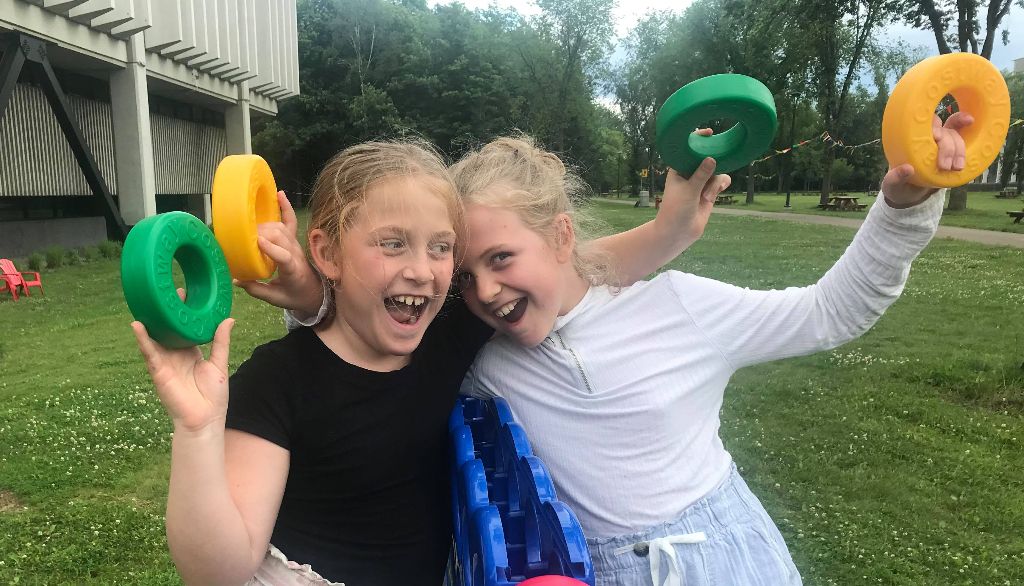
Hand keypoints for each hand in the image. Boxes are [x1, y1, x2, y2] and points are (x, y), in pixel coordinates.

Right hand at [131, 292, 234, 433]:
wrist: (205, 419)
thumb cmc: (213, 396)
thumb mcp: (219, 363)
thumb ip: (221, 341)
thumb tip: (228, 319)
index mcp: (190, 353)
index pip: (184, 328)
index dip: (183, 313)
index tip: (185, 293)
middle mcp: (176, 355)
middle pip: (168, 330)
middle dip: (167, 312)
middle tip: (167, 290)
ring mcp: (166, 362)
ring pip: (155, 338)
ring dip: (151, 321)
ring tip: (148, 301)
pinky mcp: (159, 371)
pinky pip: (149, 353)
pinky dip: (143, 339)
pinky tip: (137, 325)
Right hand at [234, 191, 324, 313]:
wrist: (313, 291)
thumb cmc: (294, 295)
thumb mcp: (276, 299)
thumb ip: (256, 290)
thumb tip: (236, 280)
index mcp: (293, 271)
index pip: (285, 257)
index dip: (272, 248)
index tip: (257, 242)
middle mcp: (295, 254)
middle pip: (280, 237)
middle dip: (261, 234)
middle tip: (243, 238)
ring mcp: (295, 244)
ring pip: (281, 227)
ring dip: (265, 225)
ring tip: (249, 228)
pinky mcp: (294, 239)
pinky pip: (291, 220)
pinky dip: (285, 206)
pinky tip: (279, 194)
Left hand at [658, 129, 731, 239]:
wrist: (678, 232)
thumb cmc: (676, 210)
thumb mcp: (688, 190)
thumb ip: (701, 175)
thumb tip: (712, 159)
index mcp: (678, 168)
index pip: (688, 149)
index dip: (698, 139)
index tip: (709, 132)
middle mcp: (690, 173)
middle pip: (706, 158)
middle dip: (714, 160)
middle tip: (721, 157)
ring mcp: (701, 182)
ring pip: (716, 171)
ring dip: (714, 183)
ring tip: (706, 197)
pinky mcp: (710, 191)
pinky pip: (721, 181)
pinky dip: (720, 186)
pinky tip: (713, 196)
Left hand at [881, 112, 973, 207]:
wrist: (909, 195)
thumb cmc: (898, 186)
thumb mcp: (892, 185)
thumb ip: (896, 178)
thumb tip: (908, 169)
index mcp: (909, 141)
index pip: (923, 124)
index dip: (933, 126)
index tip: (937, 137)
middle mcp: (926, 138)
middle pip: (943, 131)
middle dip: (948, 147)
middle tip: (945, 167)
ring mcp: (941, 143)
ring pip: (955, 136)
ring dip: (959, 151)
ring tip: (957, 168)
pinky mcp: (952, 151)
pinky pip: (963, 138)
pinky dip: (969, 133)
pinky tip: (973, 128)